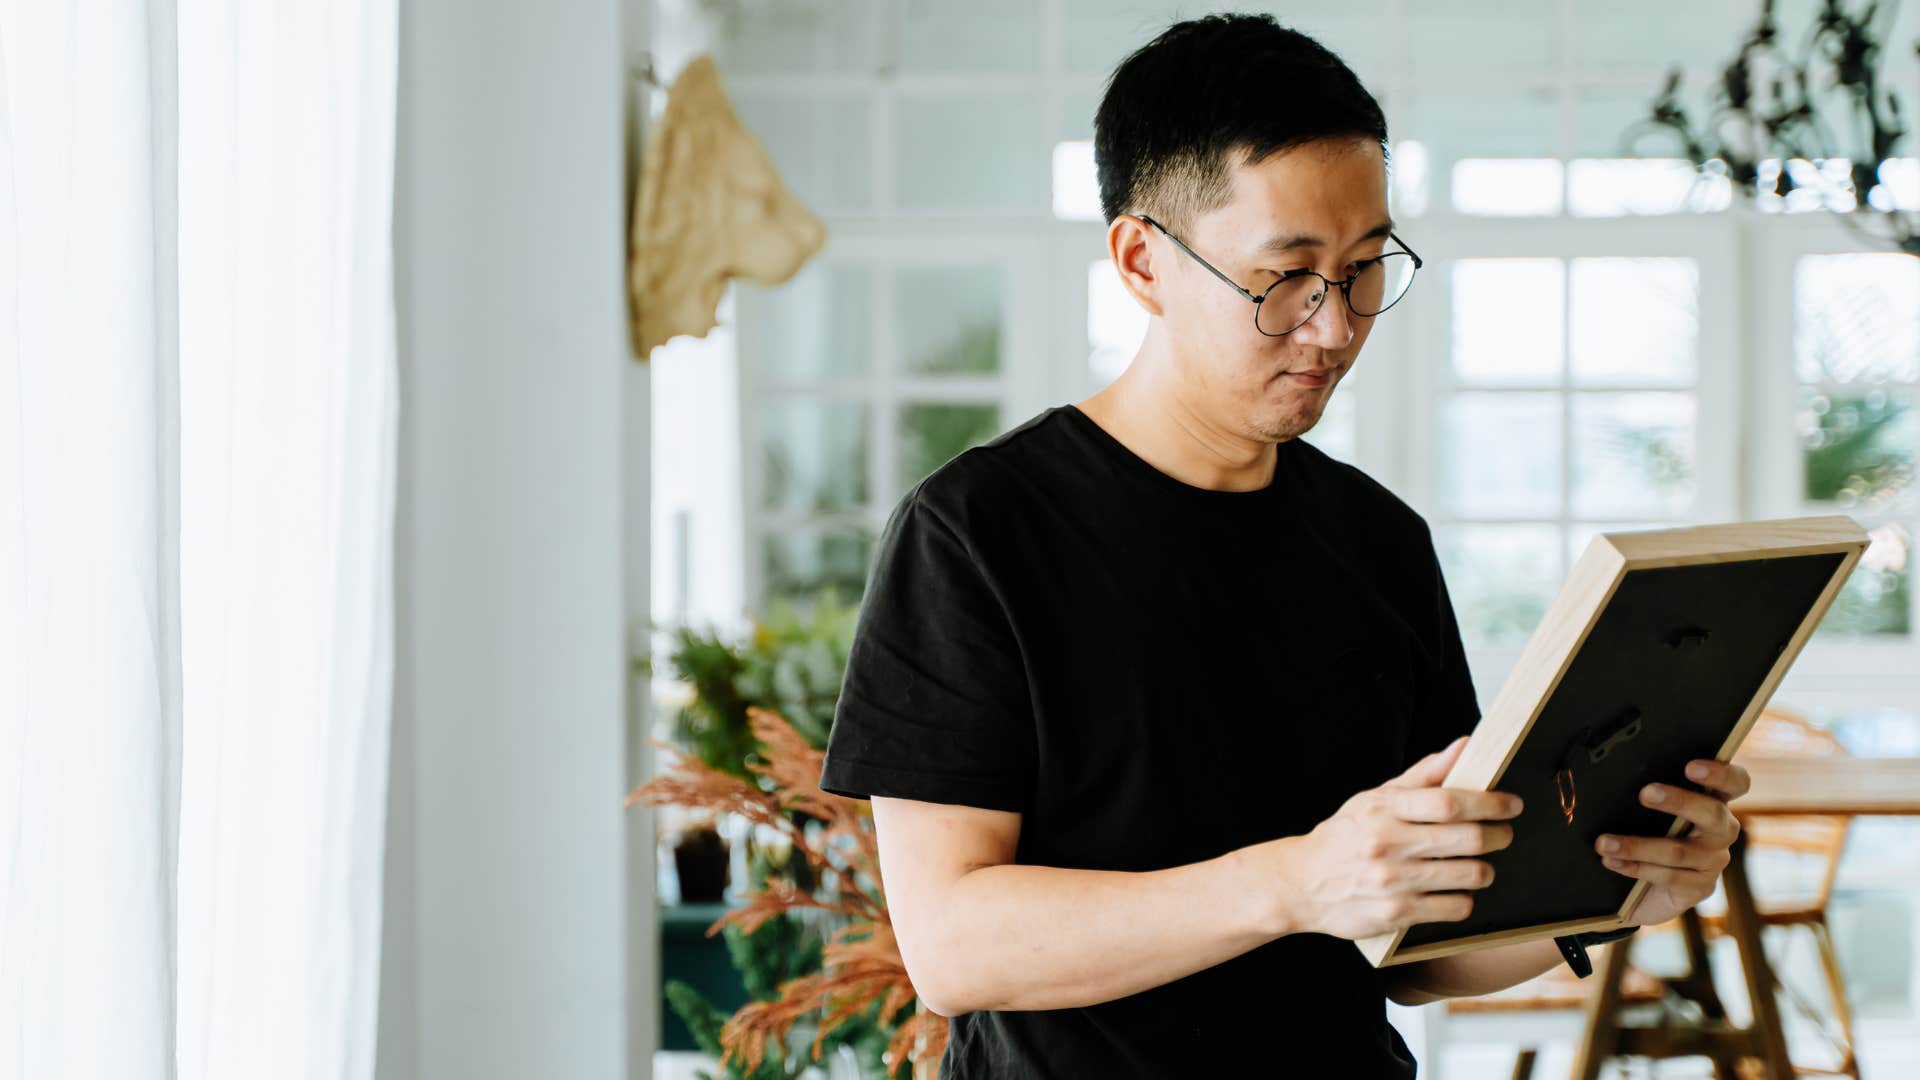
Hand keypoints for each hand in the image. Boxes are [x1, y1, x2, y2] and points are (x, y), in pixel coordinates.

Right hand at [1254, 735, 1522, 941]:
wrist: (1301, 883)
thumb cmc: (1345, 836)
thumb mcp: (1375, 798)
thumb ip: (1423, 775)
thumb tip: (1464, 746)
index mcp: (1384, 808)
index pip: (1449, 801)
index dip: (1490, 802)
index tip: (1511, 804)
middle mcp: (1387, 843)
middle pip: (1468, 838)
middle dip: (1498, 835)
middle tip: (1503, 834)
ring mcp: (1392, 881)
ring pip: (1468, 875)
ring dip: (1485, 869)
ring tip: (1480, 865)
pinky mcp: (1395, 914)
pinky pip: (1453, 908)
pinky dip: (1465, 899)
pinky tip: (1457, 890)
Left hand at [1594, 758, 1750, 926]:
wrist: (1645, 888)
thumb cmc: (1647, 834)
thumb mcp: (1649, 812)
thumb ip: (1650, 795)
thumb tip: (1615, 778)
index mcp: (1713, 801)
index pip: (1735, 783)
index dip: (1720, 774)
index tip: (1691, 767)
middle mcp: (1720, 831)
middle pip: (1713, 814)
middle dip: (1679, 801)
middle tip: (1645, 793)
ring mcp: (1713, 861)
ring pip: (1678, 851)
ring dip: (1636, 846)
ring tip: (1604, 843)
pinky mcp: (1700, 887)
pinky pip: (1668, 876)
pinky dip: (1635, 867)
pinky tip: (1612, 861)